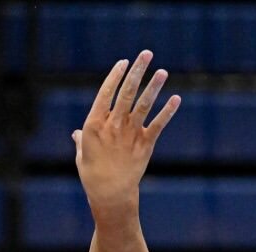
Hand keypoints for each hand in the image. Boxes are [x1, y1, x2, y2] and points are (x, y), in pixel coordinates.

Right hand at [73, 50, 180, 216]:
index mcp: (94, 124)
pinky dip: (168, 112)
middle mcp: (113, 125)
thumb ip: (82, 140)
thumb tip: (78, 134)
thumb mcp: (82, 155)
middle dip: (137, 70)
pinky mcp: (145, 145)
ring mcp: (131, 134)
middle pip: (127, 92)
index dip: (115, 75)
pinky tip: (177, 99)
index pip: (106, 92)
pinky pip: (158, 124)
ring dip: (154, 86)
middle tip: (146, 53)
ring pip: (144, 104)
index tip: (124, 62)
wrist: (111, 194)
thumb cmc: (92, 175)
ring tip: (163, 71)